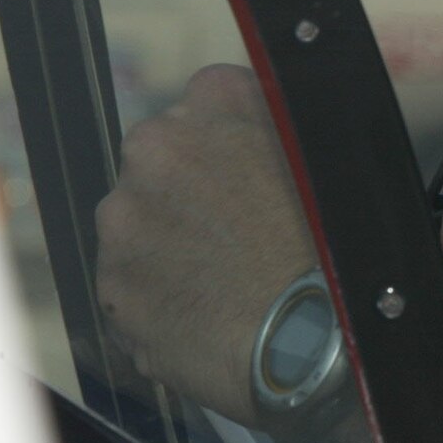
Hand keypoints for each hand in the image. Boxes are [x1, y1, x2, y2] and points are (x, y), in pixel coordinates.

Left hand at [95, 63, 315, 423]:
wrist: (311, 339)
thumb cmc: (330, 242)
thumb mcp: (326, 150)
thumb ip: (277, 118)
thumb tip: (265, 108)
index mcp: (211, 103)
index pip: (209, 104)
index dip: (232, 144)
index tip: (251, 174)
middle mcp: (154, 150)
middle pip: (165, 164)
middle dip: (191, 193)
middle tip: (240, 233)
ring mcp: (124, 220)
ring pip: (143, 225)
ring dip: (172, 245)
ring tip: (227, 280)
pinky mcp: (111, 286)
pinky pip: (135, 285)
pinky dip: (162, 297)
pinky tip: (208, 312)